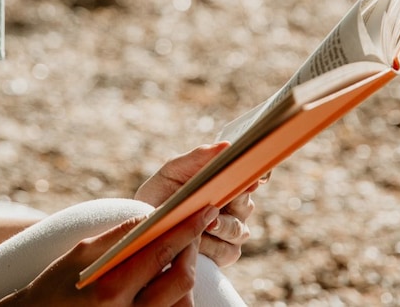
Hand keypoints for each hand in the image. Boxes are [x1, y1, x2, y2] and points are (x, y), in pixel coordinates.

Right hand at [0, 205, 218, 305]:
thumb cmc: (55, 285)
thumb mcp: (80, 252)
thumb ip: (118, 236)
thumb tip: (152, 215)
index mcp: (111, 287)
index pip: (160, 251)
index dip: (187, 229)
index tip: (204, 211)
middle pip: (182, 281)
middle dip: (192, 251)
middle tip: (193, 230)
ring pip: (183, 304)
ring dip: (187, 276)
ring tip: (179, 257)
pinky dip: (177, 298)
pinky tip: (168, 281)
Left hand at [134, 143, 263, 267]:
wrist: (142, 226)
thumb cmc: (160, 194)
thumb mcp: (174, 171)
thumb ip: (198, 158)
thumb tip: (226, 146)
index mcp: (227, 182)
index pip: (252, 177)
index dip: (257, 177)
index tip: (252, 178)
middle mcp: (235, 207)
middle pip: (246, 204)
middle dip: (234, 201)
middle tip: (220, 200)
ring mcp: (232, 231)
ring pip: (238, 229)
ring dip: (221, 226)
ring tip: (206, 224)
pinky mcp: (225, 253)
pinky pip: (227, 250)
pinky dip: (211, 246)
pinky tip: (197, 241)